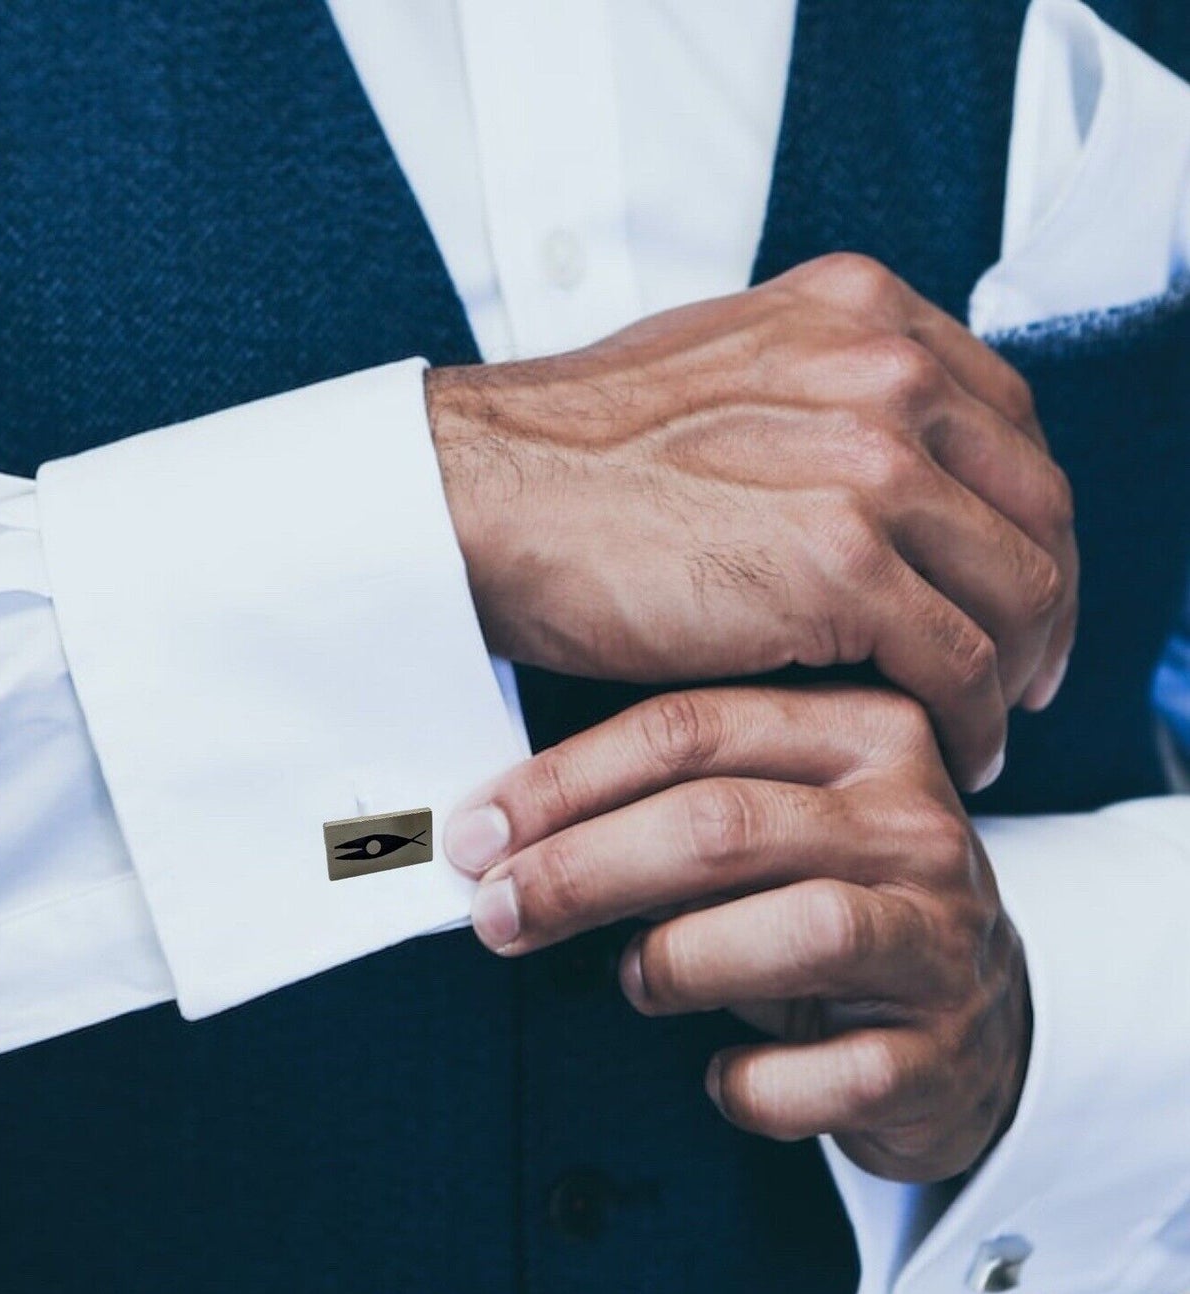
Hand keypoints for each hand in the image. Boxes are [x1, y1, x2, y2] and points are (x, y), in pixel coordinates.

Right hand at [428, 252, 1076, 790]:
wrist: (482, 498)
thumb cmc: (572, 455)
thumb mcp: (722, 373)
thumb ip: (819, 396)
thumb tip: (880, 466)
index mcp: (859, 314)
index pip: (1008, 423)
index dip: (1026, 517)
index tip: (1014, 581)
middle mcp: (884, 371)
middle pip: (1035, 504)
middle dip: (1044, 601)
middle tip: (1026, 669)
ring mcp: (868, 464)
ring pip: (1017, 587)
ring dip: (1017, 669)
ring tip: (989, 722)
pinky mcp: (839, 564)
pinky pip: (959, 661)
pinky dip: (972, 717)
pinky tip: (947, 745)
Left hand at [444, 686, 1030, 1182]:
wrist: (973, 1023)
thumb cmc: (828, 906)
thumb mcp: (765, 831)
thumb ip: (663, 809)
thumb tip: (506, 834)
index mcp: (864, 735)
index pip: (693, 730)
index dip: (565, 784)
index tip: (478, 835)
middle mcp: (916, 824)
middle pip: (725, 825)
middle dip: (584, 871)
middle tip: (500, 913)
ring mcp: (943, 938)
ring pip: (796, 931)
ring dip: (677, 961)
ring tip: (640, 980)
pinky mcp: (945, 1051)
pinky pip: (829, 1075)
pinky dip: (752, 1085)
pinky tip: (725, 1077)